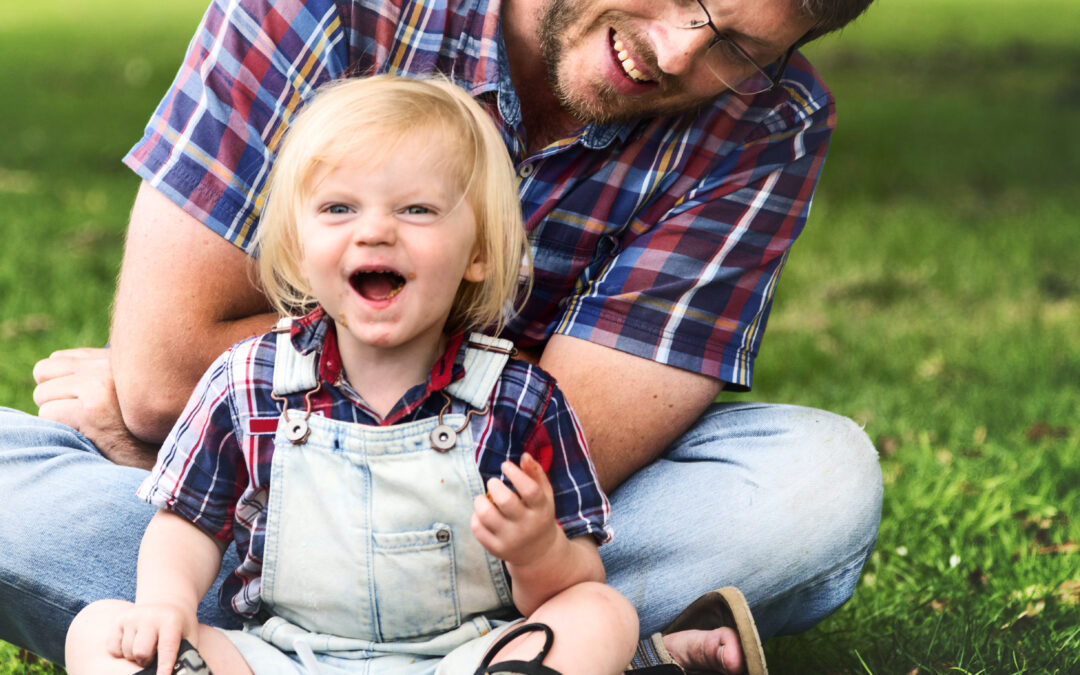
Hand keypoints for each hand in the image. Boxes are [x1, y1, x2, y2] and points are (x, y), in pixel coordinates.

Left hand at [32, 347, 157, 467]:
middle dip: (53, 397)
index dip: (62, 385)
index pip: (58, 360)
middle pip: (43, 372)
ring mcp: (98, 385)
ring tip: (87, 427)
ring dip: (56, 415)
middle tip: (78, 416)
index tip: (81, 403)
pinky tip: (88, 436)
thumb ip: (102, 376)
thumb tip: (56, 373)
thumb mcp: (131, 393)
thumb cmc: (149, 432)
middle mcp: (108, 364)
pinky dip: (60, 430)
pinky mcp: (91, 410)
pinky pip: (48, 414)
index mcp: (115, 357)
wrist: (176, 454)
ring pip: (43, 395)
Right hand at [106, 602, 196, 674]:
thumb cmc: (179, 626)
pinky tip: (133, 643)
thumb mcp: (189, 636)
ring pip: (127, 652)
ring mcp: (132, 617)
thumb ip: (184, 654)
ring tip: (146, 647)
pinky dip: (121, 652)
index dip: (164, 666)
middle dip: (147, 661)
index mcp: (171, 620)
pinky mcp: (119, 620)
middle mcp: (150, 616)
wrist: (166, 602)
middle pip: (141, 653)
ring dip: (135, 657)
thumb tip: (179, 672)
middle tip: (154, 656)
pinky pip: (113, 648)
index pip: (166, 648)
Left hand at [471, 454, 561, 565]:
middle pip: (506, 501)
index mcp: (541, 510)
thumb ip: (535, 474)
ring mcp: (511, 539)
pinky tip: (482, 514)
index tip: (505, 465)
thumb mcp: (544, 495)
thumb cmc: (539, 515)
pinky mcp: (496, 548)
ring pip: (486, 515)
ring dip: (480, 501)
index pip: (530, 490)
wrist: (539, 553)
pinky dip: (475, 517)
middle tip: (493, 483)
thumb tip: (524, 455)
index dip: (515, 474)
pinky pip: (477, 529)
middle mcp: (527, 525)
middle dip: (494, 485)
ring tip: (484, 498)